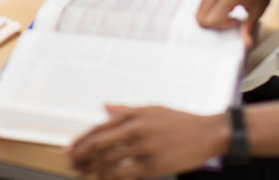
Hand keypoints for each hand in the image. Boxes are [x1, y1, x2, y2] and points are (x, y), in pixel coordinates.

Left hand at [69, 105, 227, 177]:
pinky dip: (110, 178)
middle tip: (72, 163)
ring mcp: (144, 148)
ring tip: (85, 174)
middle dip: (81, 156)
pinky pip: (124, 174)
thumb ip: (126, 109)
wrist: (207, 133)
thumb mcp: (152, 108)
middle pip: (99, 144)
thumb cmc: (180, 121)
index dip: (81, 140)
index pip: (99, 128)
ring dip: (92, 170)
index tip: (70, 149)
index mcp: (134, 114)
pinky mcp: (153, 166)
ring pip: (108, 161)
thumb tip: (105, 106)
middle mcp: (136, 129)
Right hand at [196, 0, 277, 46]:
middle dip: (213, 23)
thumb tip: (246, 41)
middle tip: (228, 19)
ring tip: (227, 12)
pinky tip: (223, 6)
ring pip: (200, 11)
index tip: (234, 21)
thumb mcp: (259, 8)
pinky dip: (210, 8)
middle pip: (201, 17)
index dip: (222, 26)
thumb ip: (249, 27)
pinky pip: (202, 2)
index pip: (212, 20)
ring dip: (211, 16)